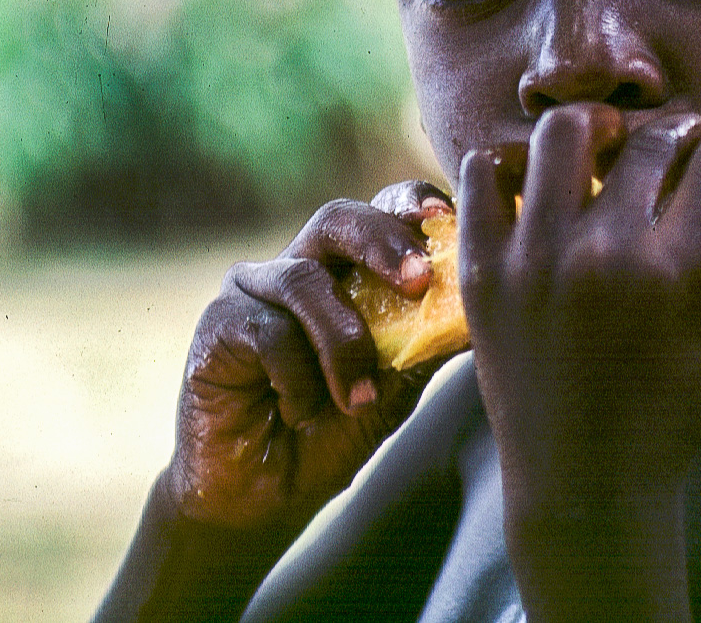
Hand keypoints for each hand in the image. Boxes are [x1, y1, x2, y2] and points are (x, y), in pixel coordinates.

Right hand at [161, 180, 451, 533]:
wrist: (265, 497)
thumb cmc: (333, 431)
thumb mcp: (396, 387)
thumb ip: (428, 342)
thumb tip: (483, 307)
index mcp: (347, 268)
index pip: (380, 211)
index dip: (411, 204)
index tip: (443, 218)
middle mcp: (300, 265)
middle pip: (338, 219)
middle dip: (382, 242)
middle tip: (420, 280)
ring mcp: (253, 289)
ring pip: (305, 280)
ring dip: (343, 342)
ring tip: (359, 398)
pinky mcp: (218, 323)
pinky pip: (269, 331)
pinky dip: (297, 378)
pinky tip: (298, 411)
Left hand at [457, 105, 700, 511]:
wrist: (582, 483)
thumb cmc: (670, 423)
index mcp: (672, 274)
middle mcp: (602, 253)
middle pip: (649, 142)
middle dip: (678, 129)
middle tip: (682, 137)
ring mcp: (534, 256)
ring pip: (562, 134)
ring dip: (597, 126)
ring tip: (607, 139)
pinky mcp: (483, 269)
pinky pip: (483, 176)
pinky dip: (510, 163)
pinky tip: (533, 175)